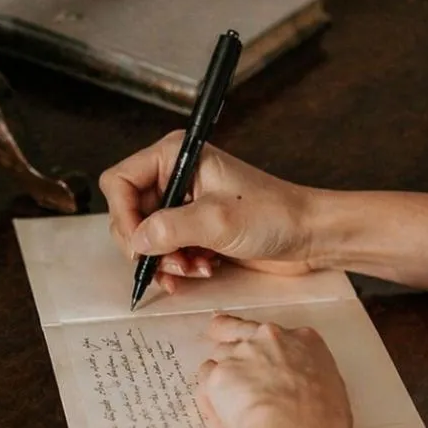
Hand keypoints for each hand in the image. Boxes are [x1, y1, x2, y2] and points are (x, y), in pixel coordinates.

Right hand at [100, 133, 319, 294]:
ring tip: (192, 269)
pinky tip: (201, 271)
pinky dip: (177, 266)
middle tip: (171, 263)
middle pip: (129, 213)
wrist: (308, 235)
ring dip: (165, 260)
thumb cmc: (274, 214)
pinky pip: (166, 250)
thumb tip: (135, 241)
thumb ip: (169, 228)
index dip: (124, 216)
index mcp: (176, 156)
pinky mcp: (195, 228)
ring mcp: (184, 203)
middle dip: (147, 245)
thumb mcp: (217, 220)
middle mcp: (176, 176)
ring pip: (146, 237)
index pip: (119, 182)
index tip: (140, 244)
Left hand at [196, 314, 351, 427]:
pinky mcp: (217, 375)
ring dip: (220, 379)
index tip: (255, 348)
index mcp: (303, 340)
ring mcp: (240, 353)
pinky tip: (222, 419)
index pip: (274, 331)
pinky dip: (209, 400)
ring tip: (230, 409)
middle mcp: (268, 339)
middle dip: (228, 346)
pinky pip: (205, 385)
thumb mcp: (333, 391)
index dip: (261, 341)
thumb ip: (311, 381)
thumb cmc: (324, 419)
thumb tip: (305, 395)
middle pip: (234, 331)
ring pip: (217, 358)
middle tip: (226, 364)